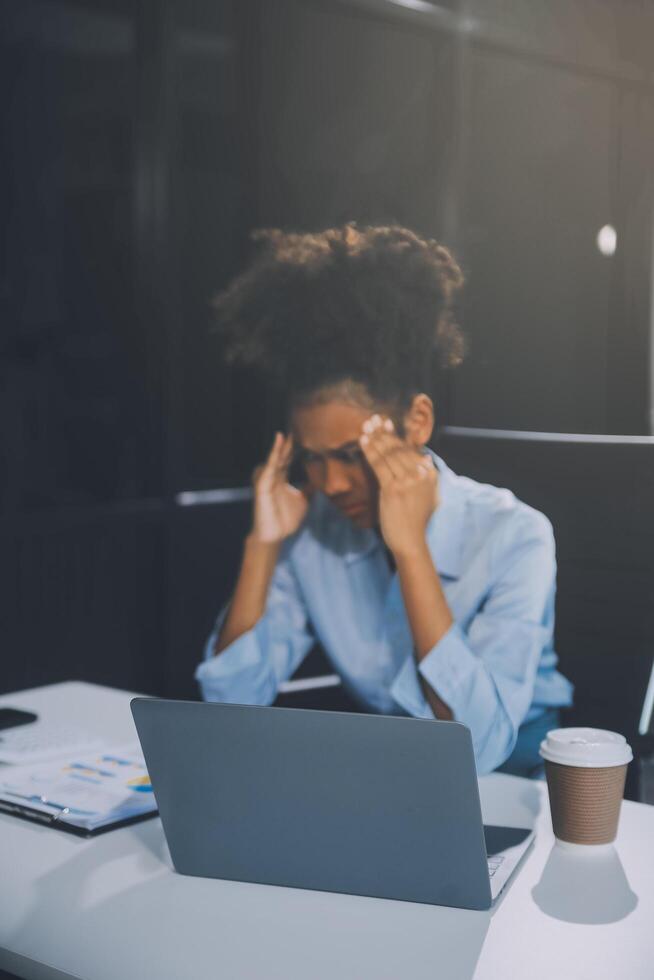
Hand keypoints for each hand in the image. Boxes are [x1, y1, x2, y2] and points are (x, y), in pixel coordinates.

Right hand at [251, 433, 308, 543]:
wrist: (275, 536)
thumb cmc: (286, 519)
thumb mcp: (303, 501)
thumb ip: (309, 490)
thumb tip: (319, 482)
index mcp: (281, 479)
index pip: (287, 459)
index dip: (292, 447)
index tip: (301, 433)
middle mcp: (273, 477)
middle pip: (280, 456)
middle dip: (286, 444)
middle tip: (294, 428)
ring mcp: (266, 481)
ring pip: (272, 461)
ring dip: (277, 449)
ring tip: (283, 436)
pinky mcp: (262, 487)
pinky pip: (267, 470)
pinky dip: (271, 459)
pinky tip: (275, 451)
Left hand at [359, 415, 437, 557]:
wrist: (410, 541)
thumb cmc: (416, 520)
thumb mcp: (429, 496)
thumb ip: (428, 477)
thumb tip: (425, 459)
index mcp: (431, 475)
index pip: (410, 450)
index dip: (396, 435)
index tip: (385, 424)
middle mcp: (422, 475)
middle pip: (399, 448)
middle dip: (384, 432)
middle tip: (373, 419)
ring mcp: (408, 481)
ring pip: (388, 454)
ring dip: (376, 437)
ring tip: (366, 426)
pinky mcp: (393, 489)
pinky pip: (379, 464)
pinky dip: (370, 450)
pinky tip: (363, 440)